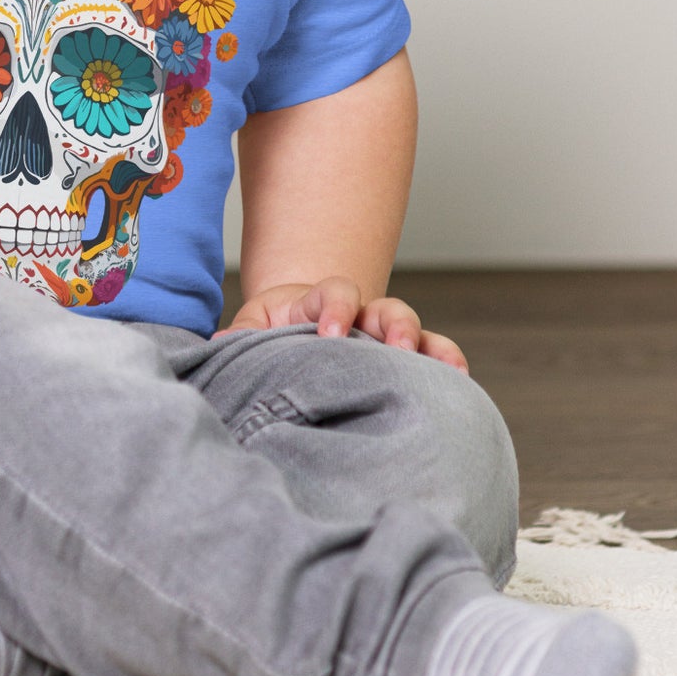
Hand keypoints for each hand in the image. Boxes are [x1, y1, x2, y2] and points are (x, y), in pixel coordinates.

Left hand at [223, 277, 467, 370]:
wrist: (295, 333)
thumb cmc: (272, 333)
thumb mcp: (253, 329)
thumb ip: (241, 335)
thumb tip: (218, 346)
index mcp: (320, 302)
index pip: (334, 292)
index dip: (336, 308)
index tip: (329, 336)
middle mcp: (360, 314)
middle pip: (385, 307)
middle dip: (392, 324)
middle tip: (392, 347)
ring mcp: (384, 334)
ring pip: (413, 328)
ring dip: (425, 345)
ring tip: (438, 367)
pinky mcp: (402, 356)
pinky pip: (432, 354)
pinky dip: (447, 363)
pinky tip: (459, 382)